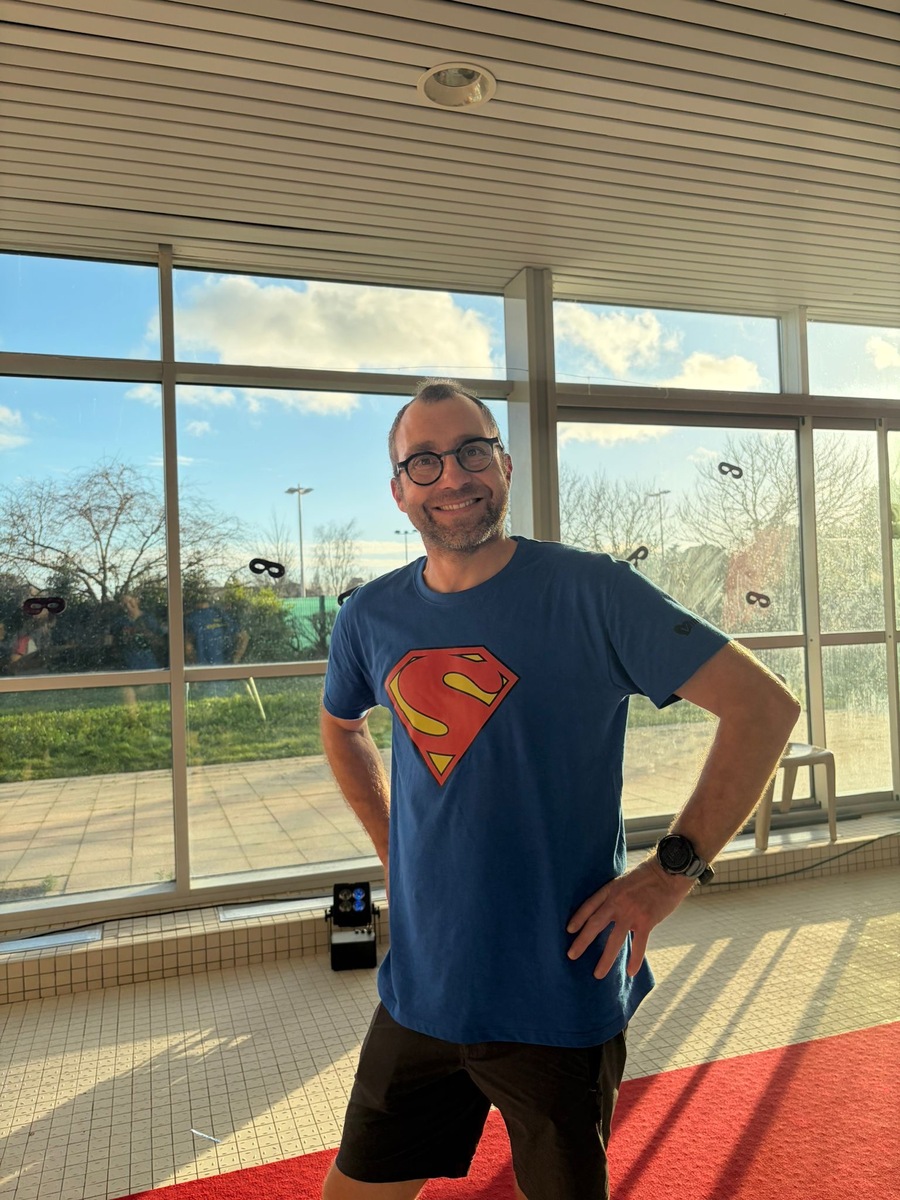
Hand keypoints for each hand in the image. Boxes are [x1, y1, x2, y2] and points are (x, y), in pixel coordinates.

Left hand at [566, 858, 693, 978]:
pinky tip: (631, 972)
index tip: (569, 930)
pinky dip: (635, 960)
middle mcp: (617, 902)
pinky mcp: (646, 921)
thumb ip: (615, 895)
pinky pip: (638, 945)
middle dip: (582, 941)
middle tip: (571, 955)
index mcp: (610, 890)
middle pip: (595, 924)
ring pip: (614, 940)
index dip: (578, 918)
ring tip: (598, 974)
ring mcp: (631, 912)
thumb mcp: (624, 880)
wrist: (669, 872)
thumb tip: (609, 911)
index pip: (589, 905)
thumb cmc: (648, 876)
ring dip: (605, 959)